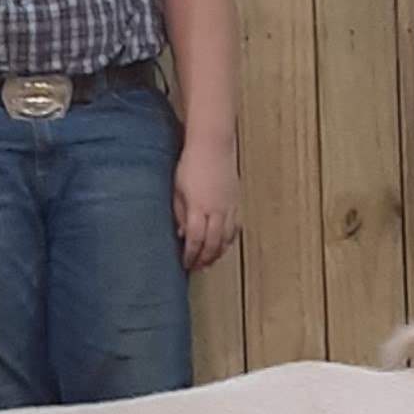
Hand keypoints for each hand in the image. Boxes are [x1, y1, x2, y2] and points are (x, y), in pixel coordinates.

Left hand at [173, 137, 240, 271]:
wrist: (212, 145)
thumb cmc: (191, 163)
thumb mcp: (177, 189)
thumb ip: (179, 213)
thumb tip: (182, 233)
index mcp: (198, 207)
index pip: (195, 239)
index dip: (190, 255)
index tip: (185, 263)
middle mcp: (216, 210)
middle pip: (213, 244)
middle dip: (205, 259)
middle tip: (198, 267)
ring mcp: (229, 207)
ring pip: (227, 239)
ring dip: (218, 253)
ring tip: (210, 261)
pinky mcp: (237, 202)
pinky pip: (235, 228)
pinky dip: (229, 240)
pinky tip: (223, 244)